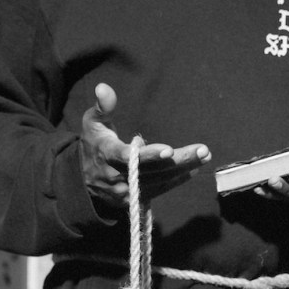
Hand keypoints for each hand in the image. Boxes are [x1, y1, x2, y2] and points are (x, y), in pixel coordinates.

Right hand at [80, 83, 208, 211]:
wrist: (84, 180)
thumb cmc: (94, 144)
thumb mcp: (93, 123)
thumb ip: (102, 106)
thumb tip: (103, 87)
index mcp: (106, 154)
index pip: (127, 157)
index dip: (149, 155)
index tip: (169, 151)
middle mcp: (116, 176)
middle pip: (151, 169)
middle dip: (179, 160)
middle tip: (202, 150)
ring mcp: (125, 192)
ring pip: (159, 180)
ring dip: (184, 169)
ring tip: (204, 156)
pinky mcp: (134, 200)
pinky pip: (159, 189)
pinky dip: (177, 180)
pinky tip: (193, 169)